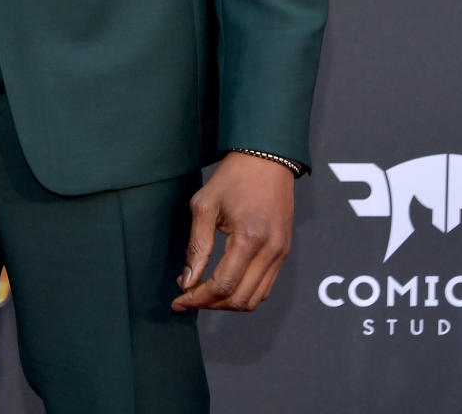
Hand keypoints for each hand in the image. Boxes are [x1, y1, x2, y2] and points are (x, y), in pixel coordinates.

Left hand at [171, 152, 292, 312]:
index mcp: (249, 239)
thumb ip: (197, 246)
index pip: (222, 285)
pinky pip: (265, 286)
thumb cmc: (233, 176)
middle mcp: (270, 251)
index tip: (178, 300)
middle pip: (239, 299)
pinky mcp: (284, 251)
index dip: (197, 298)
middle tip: (187, 297)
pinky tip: (225, 282)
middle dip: (210, 304)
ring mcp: (281, 253)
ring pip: (254, 299)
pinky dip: (244, 292)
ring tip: (204, 292)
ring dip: (227, 302)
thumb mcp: (205, 205)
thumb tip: (188, 281)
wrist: (266, 157)